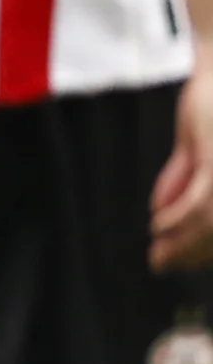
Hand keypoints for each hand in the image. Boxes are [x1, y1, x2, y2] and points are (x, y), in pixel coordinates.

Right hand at [156, 66, 212, 266]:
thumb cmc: (212, 98)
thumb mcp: (195, 144)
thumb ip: (182, 177)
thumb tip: (158, 212)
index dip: (202, 250)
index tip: (176, 263)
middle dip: (191, 253)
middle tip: (160, 265)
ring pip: (212, 223)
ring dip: (182, 243)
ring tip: (157, 253)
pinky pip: (200, 202)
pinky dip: (176, 217)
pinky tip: (157, 224)